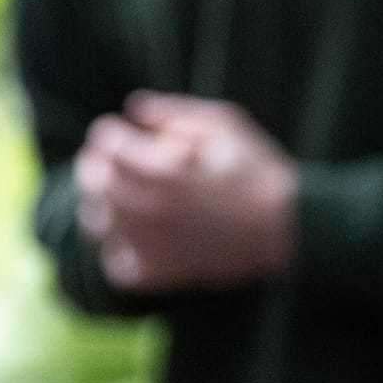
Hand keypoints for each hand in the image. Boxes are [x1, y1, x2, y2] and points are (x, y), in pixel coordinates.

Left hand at [73, 92, 298, 291]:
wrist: (288, 228)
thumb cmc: (258, 170)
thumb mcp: (226, 124)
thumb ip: (175, 112)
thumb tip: (134, 108)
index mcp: (165, 170)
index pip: (107, 144)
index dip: (109, 133)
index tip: (119, 132)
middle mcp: (151, 209)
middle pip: (94, 181)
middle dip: (98, 164)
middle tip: (110, 161)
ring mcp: (153, 245)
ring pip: (98, 222)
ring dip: (103, 204)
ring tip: (122, 197)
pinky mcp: (162, 274)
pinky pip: (117, 265)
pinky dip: (118, 250)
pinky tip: (135, 237)